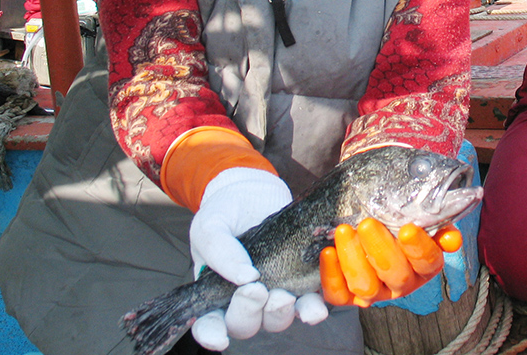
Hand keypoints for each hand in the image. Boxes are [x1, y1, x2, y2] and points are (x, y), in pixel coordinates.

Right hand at [187, 168, 324, 350]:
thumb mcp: (211, 226)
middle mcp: (247, 300)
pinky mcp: (303, 280)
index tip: (218, 337)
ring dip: (282, 313)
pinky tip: (316, 303)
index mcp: (216, 294)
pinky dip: (315, 305)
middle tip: (256, 290)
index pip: (210, 324)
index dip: (212, 335)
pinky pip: (312, 301)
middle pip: (247, 324)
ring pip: (279, 319)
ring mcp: (276, 291)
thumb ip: (220, 251)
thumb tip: (244, 277)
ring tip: (284, 295)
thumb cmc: (225, 212)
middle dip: (250, 313)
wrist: (254, 190)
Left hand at [319, 219, 462, 306]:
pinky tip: (328, 252)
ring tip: (344, 231)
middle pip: (396, 275)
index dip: (420, 248)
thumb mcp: (417, 214)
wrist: (366, 220)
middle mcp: (402, 283)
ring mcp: (374, 292)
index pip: (428, 262)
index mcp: (424, 265)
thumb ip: (435, 222)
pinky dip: (332, 276)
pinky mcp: (347, 295)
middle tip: (368, 224)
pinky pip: (338, 295)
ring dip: (354, 258)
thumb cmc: (395, 216)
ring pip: (366, 287)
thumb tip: (452, 239)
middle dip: (381, 249)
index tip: (408, 228)